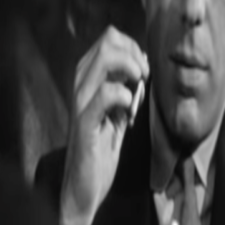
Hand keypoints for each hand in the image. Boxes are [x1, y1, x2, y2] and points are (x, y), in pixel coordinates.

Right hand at [59, 26, 148, 224]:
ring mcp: (80, 102)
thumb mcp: (117, 112)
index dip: (133, 48)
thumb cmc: (101, 150)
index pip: (110, 37)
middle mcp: (80, 84)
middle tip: (144, 81)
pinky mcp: (84, 123)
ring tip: (137, 93)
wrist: (84, 187)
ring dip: (131, 70)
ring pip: (105, 59)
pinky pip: (104, 94)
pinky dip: (123, 96)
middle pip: (108, 41)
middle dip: (135, 56)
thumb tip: (143, 66)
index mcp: (87, 78)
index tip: (143, 72)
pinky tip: (128, 111)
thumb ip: (125, 88)